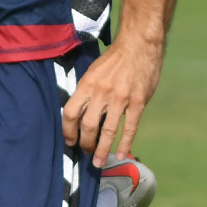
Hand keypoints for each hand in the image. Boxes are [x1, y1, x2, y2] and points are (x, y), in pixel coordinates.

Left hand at [62, 37, 163, 165]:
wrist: (139, 44)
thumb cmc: (115, 58)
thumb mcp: (93, 72)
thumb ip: (87, 92)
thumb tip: (80, 113)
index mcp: (87, 84)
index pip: (70, 113)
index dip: (67, 131)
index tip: (70, 141)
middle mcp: (101, 93)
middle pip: (87, 126)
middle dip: (84, 143)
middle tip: (85, 152)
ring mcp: (120, 99)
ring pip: (108, 131)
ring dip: (102, 150)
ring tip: (98, 162)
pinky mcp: (138, 102)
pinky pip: (129, 127)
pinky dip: (125, 143)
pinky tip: (121, 154)